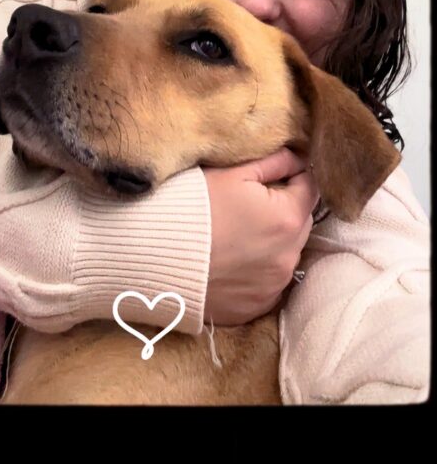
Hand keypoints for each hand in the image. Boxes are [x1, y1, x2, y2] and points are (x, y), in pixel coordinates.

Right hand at [203, 148, 318, 325]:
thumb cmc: (193, 207)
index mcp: (288, 218)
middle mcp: (289, 256)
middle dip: (284, 210)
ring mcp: (273, 286)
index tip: (272, 175)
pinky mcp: (256, 307)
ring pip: (286, 254)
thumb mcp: (232, 173)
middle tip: (250, 204)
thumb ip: (273, 162)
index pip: (309, 189)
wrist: (154, 255)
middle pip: (300, 223)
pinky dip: (258, 271)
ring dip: (273, 243)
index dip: (293, 177)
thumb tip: (297, 156)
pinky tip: (232, 260)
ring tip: (238, 234)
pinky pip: (269, 283)